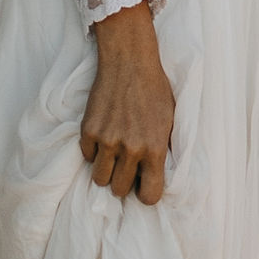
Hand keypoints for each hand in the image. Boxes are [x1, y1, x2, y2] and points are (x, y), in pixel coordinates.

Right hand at [81, 1, 173, 199]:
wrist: (129, 62)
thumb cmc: (155, 90)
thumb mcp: (170, 121)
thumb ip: (163, 150)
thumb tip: (157, 175)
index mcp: (155, 149)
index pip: (149, 196)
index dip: (146, 194)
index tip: (144, 186)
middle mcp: (130, 149)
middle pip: (119, 190)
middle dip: (123, 182)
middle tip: (126, 167)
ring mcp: (107, 141)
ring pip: (99, 179)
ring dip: (106, 170)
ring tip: (113, 155)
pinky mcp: (88, 131)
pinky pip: (87, 157)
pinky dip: (94, 151)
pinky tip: (104, 135)